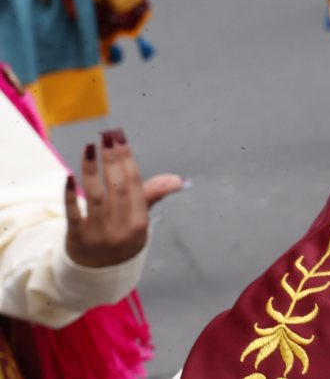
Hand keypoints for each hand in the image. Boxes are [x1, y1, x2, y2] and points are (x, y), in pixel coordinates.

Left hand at [64, 129, 182, 268]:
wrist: (98, 275)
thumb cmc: (123, 238)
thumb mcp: (140, 220)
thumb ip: (153, 195)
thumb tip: (179, 180)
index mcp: (139, 222)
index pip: (133, 183)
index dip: (126, 159)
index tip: (119, 138)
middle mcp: (120, 227)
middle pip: (116, 187)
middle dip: (112, 159)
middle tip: (107, 135)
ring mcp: (97, 233)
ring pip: (95, 195)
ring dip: (92, 170)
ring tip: (90, 147)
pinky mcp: (75, 238)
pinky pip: (72, 213)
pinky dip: (70, 195)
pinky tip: (69, 176)